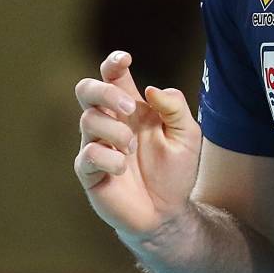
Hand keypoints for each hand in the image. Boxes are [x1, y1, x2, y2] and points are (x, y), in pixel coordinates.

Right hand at [74, 51, 202, 237]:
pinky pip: (87, 155)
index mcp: (131, 109)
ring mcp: (96, 146)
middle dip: (105, 91)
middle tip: (131, 107)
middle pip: (86, 90)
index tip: (124, 59)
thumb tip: (152, 89)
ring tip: (131, 148)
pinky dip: (107, 158)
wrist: (167, 212)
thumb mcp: (187, 135)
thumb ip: (174, 108)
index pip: (112, 76)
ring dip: (114, 131)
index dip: (113, 63)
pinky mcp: (89, 172)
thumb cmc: (175, 171)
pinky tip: (122, 168)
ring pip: (87, 120)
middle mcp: (109, 123)